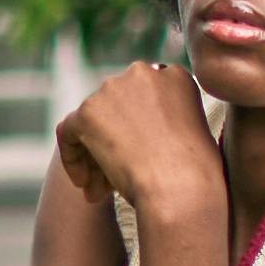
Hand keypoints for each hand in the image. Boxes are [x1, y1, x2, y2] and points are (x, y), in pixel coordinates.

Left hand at [57, 62, 221, 227]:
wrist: (182, 189)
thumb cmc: (197, 176)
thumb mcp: (195, 136)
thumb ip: (168, 121)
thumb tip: (138, 134)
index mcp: (174, 77)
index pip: (142, 100)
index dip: (136, 133)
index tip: (139, 161)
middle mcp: (143, 73)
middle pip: (115, 110)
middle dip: (113, 144)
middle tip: (113, 183)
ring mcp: (113, 89)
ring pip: (91, 124)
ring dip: (94, 157)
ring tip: (100, 192)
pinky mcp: (88, 111)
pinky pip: (68, 132)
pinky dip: (72, 158)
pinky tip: (85, 185)